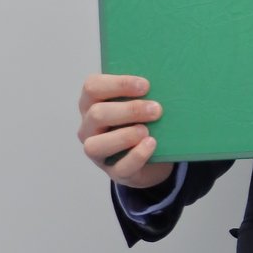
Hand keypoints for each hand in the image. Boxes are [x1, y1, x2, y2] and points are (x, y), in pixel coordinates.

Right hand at [77, 74, 174, 189]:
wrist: (154, 152)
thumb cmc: (142, 117)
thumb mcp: (140, 100)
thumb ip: (143, 91)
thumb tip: (163, 80)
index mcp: (92, 102)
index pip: (92, 86)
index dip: (118, 84)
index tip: (146, 85)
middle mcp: (89, 126)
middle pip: (97, 114)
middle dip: (129, 110)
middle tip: (156, 109)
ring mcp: (98, 152)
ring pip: (96, 145)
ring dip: (125, 136)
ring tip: (147, 131)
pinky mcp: (114, 172)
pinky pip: (120, 167)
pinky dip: (137, 155)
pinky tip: (151, 144)